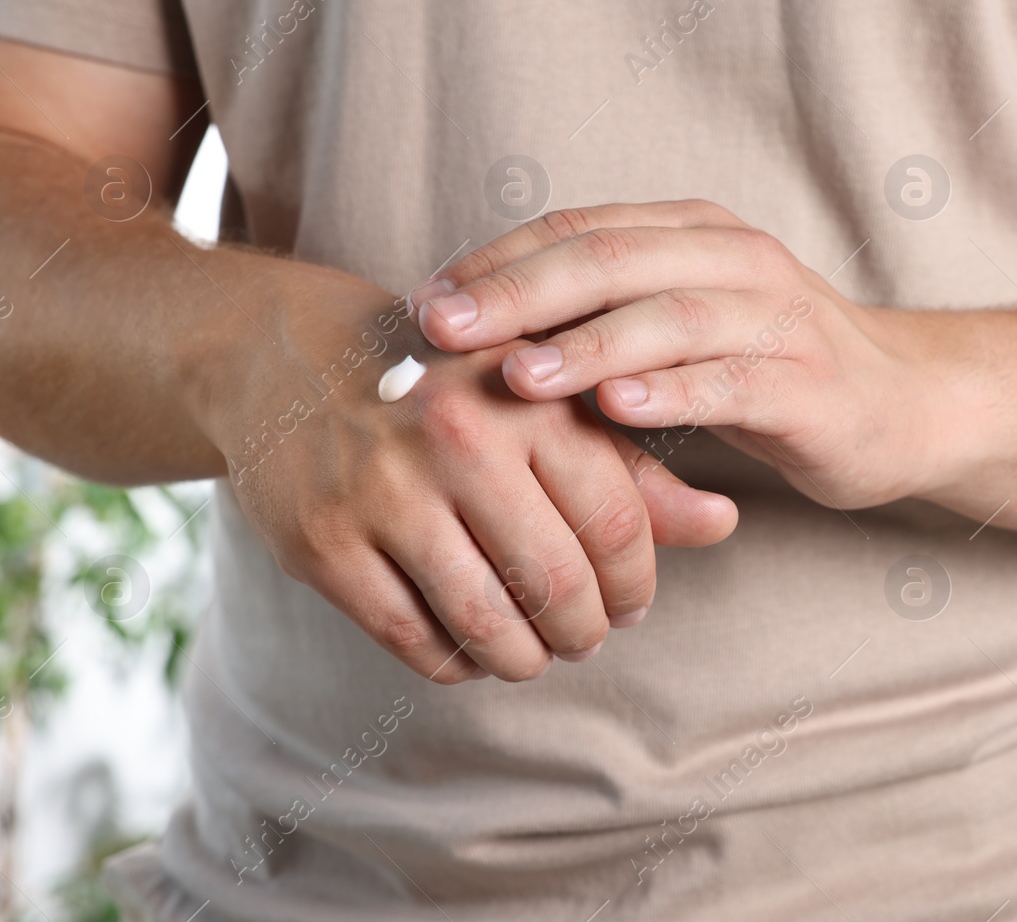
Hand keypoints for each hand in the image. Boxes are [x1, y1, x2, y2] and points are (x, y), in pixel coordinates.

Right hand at [198, 271, 736, 682]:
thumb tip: (725, 522)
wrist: (291, 354)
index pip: (615, 524)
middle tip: (587, 635)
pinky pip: (411, 638)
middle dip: (585, 630)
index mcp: (526, 397)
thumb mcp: (544, 403)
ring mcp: (382, 493)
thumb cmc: (449, 384)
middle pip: (557, 582)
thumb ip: (634, 468)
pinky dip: (455, 662)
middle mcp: (457, 439)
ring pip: (486, 623)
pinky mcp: (323, 544)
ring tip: (535, 651)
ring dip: (525, 658)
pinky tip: (470, 648)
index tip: (632, 602)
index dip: (636, 583)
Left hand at [409, 201, 951, 508]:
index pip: (579, 229)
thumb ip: (599, 319)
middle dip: (518, 294)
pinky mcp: (808, 383)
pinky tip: (619, 409)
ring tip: (519, 376)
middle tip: (444, 330)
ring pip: (670, 316)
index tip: (424, 304)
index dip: (497, 262)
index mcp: (693, 234)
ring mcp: (776, 317)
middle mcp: (734, 259)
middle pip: (611, 259)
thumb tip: (474, 339)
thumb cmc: (765, 367)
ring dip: (588, 343)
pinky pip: (733, 381)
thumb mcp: (680, 328)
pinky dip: (674, 392)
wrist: (903, 402)